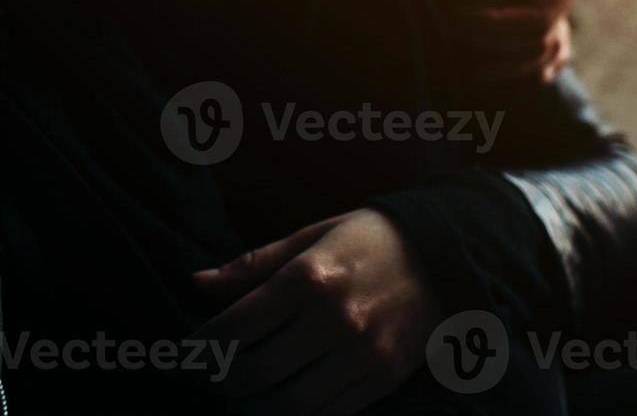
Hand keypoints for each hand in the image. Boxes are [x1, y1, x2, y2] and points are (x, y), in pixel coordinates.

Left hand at [193, 210, 441, 415]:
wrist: (447, 255)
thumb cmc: (368, 239)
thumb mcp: (309, 237)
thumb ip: (252, 265)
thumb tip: (197, 283)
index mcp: (308, 278)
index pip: (235, 329)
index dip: (202, 350)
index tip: (189, 355)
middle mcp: (334, 320)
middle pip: (256, 372)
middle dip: (223, 380)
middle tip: (211, 377)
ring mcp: (361, 356)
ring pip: (289, 403)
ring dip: (256, 404)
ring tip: (242, 393)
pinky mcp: (382, 379)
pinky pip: (327, 412)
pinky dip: (298, 413)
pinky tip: (283, 399)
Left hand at [439, 0, 596, 82]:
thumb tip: (484, 6)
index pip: (540, 22)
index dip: (497, 30)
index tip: (452, 19)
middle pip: (537, 42)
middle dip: (495, 47)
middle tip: (444, 35)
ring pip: (537, 52)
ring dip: (505, 65)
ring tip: (461, 66)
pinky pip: (528, 44)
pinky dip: (511, 62)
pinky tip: (482, 69)